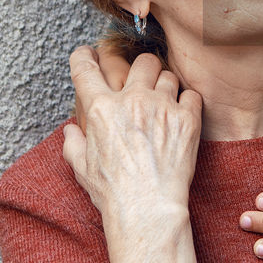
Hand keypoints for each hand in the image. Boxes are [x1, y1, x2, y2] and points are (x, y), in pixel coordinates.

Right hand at [63, 48, 201, 228]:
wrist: (148, 208)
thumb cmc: (113, 192)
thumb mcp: (82, 168)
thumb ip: (74, 144)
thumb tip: (70, 132)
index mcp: (101, 110)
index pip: (86, 70)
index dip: (84, 57)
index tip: (87, 54)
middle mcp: (132, 101)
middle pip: (141, 62)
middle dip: (142, 70)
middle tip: (144, 83)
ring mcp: (162, 107)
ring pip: (168, 75)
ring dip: (166, 87)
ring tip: (164, 104)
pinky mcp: (187, 119)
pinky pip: (191, 95)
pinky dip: (187, 102)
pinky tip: (182, 116)